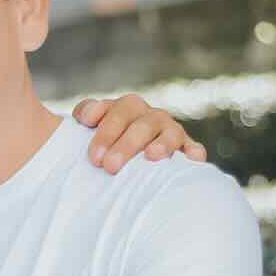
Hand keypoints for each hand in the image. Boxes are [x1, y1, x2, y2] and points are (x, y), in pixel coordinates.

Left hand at [72, 94, 206, 173]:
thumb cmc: (102, 145)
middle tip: (109, 167)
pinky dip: (193, 151)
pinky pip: (192, 147)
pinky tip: (192, 159)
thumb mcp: (85, 131)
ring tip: (151, 157)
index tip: (93, 155)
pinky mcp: (185, 146)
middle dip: (124, 144)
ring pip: (168, 131)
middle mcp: (147, 115)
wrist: (122, 156)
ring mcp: (168, 129)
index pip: (114, 111)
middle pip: (139, 123)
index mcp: (124, 108)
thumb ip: (82, 117)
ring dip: (161, 143)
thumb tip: (86, 117)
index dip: (104, 129)